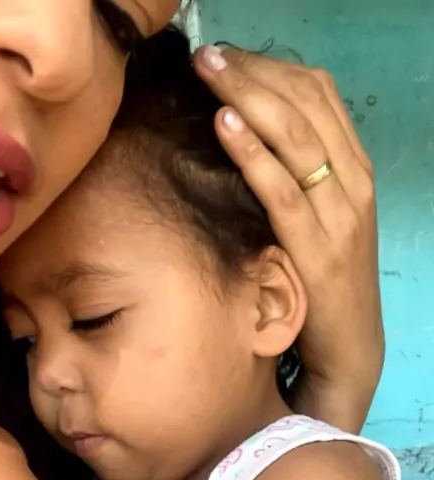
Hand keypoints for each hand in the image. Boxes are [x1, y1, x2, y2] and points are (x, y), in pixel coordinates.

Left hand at [194, 47, 383, 426]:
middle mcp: (354, 181)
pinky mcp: (318, 250)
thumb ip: (298, 176)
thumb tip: (246, 132)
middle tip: (206, 53)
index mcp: (355, 167)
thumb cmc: (324, 279)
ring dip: (248, 96)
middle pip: (305, 104)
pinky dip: (254, 155)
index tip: (226, 56)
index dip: (270, 65)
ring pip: (296, 137)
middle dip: (253, 71)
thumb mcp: (321, 217)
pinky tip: (225, 126)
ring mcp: (340, 215)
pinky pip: (284, 192)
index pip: (318, 93)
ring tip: (208, 72)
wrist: (350, 344)